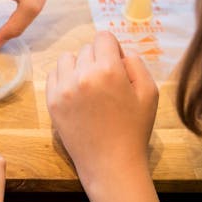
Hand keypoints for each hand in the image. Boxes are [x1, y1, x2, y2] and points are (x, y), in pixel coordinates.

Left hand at [46, 31, 157, 183]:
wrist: (111, 164)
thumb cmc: (134, 129)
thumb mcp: (149, 92)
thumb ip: (135, 63)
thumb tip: (119, 52)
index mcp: (108, 70)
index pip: (103, 37)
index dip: (113, 49)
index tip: (117, 65)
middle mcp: (82, 75)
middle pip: (87, 49)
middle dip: (98, 59)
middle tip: (107, 83)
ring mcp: (63, 89)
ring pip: (67, 59)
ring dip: (78, 66)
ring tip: (89, 86)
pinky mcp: (52, 102)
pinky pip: (53, 74)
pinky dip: (64, 78)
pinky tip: (77, 93)